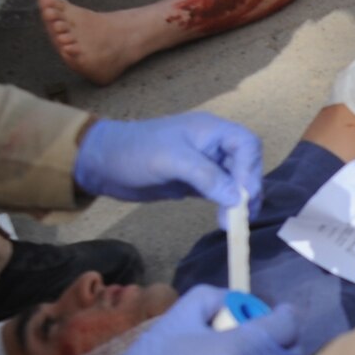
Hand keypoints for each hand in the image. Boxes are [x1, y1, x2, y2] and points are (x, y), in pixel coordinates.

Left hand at [73, 112, 263, 223]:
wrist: (104, 163)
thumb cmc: (136, 152)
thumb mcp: (171, 160)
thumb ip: (207, 176)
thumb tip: (237, 198)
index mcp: (211, 130)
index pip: (246, 144)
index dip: (251, 170)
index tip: (243, 196)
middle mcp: (213, 145)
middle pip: (246, 164)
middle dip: (248, 189)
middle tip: (240, 217)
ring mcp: (205, 164)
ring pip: (236, 181)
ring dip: (239, 201)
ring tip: (234, 224)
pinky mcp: (196, 181)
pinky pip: (221, 192)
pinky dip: (227, 205)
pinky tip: (225, 220)